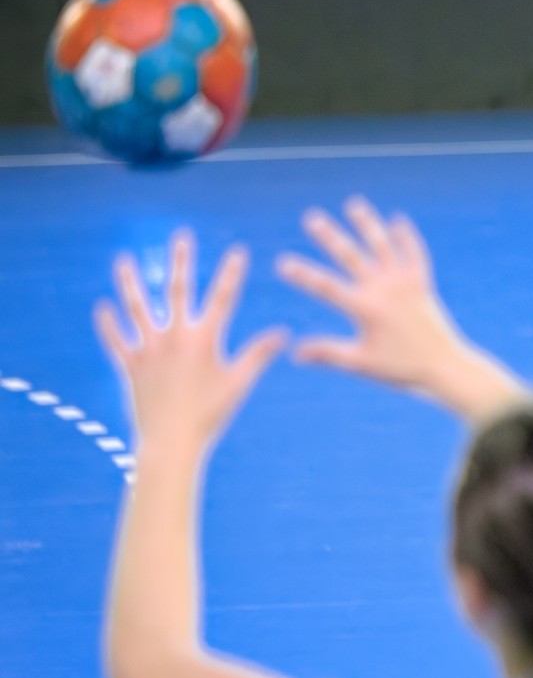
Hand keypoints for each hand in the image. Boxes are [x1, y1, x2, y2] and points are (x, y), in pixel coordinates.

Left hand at [95, 231, 287, 456]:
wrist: (171, 440)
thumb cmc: (210, 414)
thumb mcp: (239, 383)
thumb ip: (258, 354)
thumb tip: (283, 334)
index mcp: (204, 339)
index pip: (223, 298)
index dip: (232, 273)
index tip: (238, 251)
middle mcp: (175, 337)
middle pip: (178, 290)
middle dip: (182, 261)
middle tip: (181, 236)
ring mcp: (149, 348)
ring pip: (138, 307)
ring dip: (131, 281)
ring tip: (125, 260)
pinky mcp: (130, 364)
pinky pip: (116, 339)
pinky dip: (108, 323)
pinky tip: (103, 307)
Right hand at [276, 198, 513, 414]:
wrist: (444, 366)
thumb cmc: (400, 368)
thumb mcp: (361, 363)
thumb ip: (328, 352)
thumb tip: (294, 352)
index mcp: (366, 309)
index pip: (327, 287)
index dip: (303, 275)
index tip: (281, 262)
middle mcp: (385, 290)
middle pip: (352, 257)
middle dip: (330, 236)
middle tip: (312, 217)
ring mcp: (405, 283)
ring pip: (383, 246)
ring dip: (368, 225)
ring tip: (354, 204)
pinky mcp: (423, 283)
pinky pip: (414, 254)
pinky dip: (406, 237)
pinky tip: (397, 220)